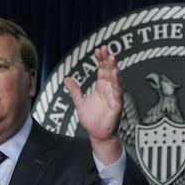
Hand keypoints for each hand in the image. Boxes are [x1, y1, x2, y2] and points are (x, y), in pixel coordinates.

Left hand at [64, 45, 122, 164]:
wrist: (97, 135)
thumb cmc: (92, 120)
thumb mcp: (80, 103)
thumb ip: (74, 91)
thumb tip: (66, 79)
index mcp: (101, 88)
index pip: (102, 70)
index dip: (100, 60)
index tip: (98, 49)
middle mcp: (109, 90)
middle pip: (109, 71)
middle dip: (107, 60)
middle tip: (105, 49)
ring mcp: (114, 97)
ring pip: (115, 80)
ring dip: (114, 68)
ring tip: (111, 57)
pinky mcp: (117, 105)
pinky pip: (118, 93)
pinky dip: (117, 83)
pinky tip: (115, 73)